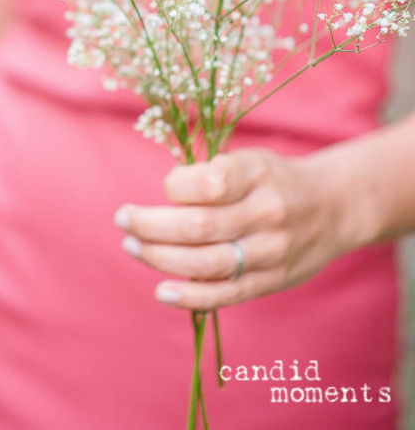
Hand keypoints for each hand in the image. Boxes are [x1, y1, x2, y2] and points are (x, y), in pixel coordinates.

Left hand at [112, 146, 360, 310]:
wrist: (334, 208)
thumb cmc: (274, 180)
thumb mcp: (249, 160)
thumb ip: (211, 174)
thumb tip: (166, 195)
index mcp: (258, 174)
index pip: (210, 183)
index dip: (176, 186)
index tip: (167, 186)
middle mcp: (267, 213)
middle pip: (200, 226)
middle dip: (151, 225)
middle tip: (123, 219)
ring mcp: (271, 251)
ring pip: (208, 263)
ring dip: (160, 257)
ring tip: (132, 246)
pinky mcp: (272, 281)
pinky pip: (227, 294)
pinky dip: (191, 296)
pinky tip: (161, 291)